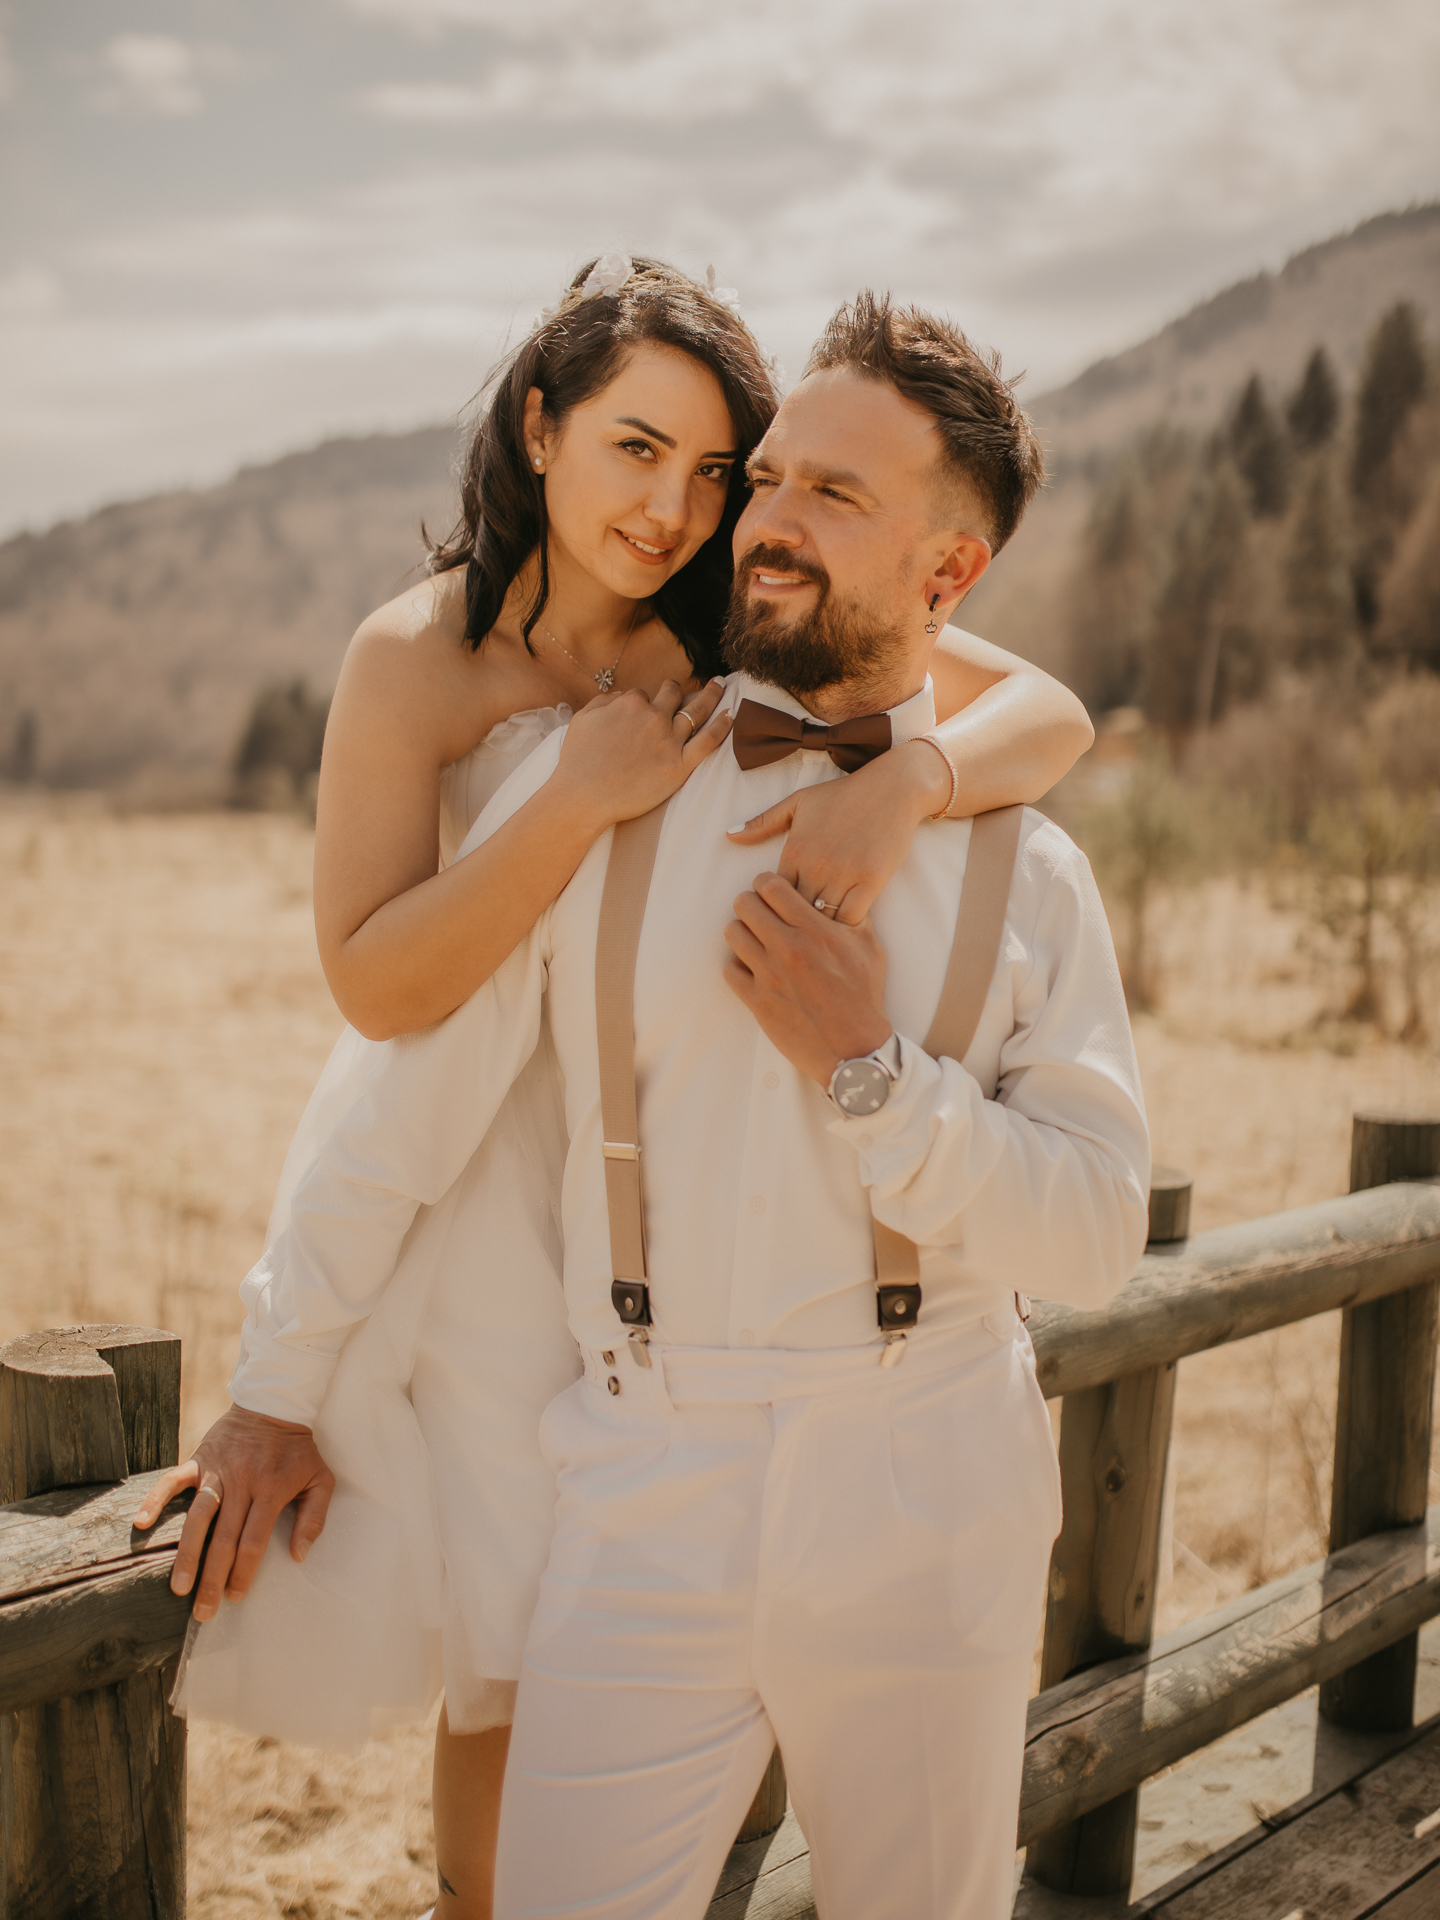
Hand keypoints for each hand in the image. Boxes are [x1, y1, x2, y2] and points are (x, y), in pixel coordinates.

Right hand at [132, 1405, 335, 1622]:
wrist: (275, 1403)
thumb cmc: (299, 1449)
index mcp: (271, 1490)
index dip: (243, 1572)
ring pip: (197, 1517)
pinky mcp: (199, 1459)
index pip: (253, 1540)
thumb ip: (315, 1517)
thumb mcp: (321, 1479)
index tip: (235, 1597)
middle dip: (213, 1578)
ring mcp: (217, 1471)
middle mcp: (242, 1483)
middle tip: (203, 1612)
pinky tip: (140, 1524)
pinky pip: (172, 1481)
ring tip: (177, 1587)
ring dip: (186, 1554)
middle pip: (224, 1538)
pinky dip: (155, 1500)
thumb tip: (299, 1556)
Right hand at [550, 678, 730, 826]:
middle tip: (694, 685)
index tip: (647, 708)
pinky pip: (709, 741)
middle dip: (681, 689)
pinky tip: (732, 716)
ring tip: (721, 686)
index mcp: (630, 703)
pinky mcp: (680, 765)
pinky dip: (723, 726)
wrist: (583, 797)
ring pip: (697, 710)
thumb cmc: (577, 761)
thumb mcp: (582, 719)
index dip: (645, 701)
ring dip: (712, 694)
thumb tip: (623, 696)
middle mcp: (653, 716)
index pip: (644, 694)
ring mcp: (669, 740)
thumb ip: (604, 701)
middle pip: (674, 694)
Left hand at [723, 871, 891, 1084]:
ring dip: (741, 932)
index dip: (767, 883)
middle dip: (750, 903)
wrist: (854, 1046)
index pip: (771, 885)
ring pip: (732, 933)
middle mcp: (787, 947)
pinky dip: (737, 965)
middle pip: (744, 904)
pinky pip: (729, 970)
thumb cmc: (864, 997)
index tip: (771, 890)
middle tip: (760, 913)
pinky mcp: (757, 1000)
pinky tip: (752, 969)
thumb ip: (853, 918)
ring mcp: (769, 975)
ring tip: (755, 940)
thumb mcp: (870, 948)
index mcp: (814, 929)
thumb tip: (841, 899)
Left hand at [725, 742, 948, 924]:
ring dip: (817, 931)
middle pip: (792, 913)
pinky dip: (845, 928)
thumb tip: (729, 835)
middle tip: (792, 939)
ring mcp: (844, 874)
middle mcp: (815, 865)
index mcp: (794, 850)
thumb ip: (762, 822)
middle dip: (790, 927)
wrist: (892, 787)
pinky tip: (843, 930)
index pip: (771, 895)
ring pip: (820, 919)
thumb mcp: (798, 802)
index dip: (771, 910)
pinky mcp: (870, 880)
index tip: (776, 918)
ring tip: (815, 940)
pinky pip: (851, 917)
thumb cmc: (843, 794)